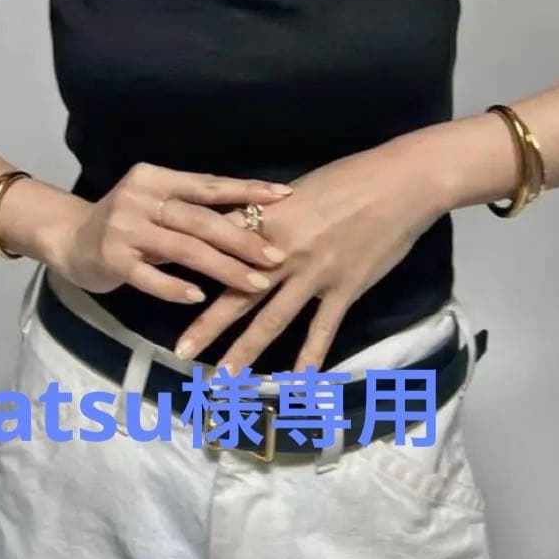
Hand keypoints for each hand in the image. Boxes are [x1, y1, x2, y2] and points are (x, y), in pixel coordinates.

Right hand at [45, 162, 293, 302]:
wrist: (67, 239)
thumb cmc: (125, 223)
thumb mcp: (156, 206)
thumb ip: (192, 210)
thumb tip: (252, 217)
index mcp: (156, 178)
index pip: (208, 184)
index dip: (247, 190)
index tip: (284, 195)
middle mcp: (140, 197)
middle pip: (201, 219)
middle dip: (242, 240)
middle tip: (276, 257)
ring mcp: (124, 228)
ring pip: (183, 248)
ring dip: (222, 268)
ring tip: (254, 284)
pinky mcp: (111, 258)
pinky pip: (149, 275)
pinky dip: (175, 287)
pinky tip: (199, 297)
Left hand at [172, 138, 451, 371]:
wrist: (400, 183)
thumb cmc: (350, 177)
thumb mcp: (298, 192)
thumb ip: (270, 217)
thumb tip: (245, 229)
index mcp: (266, 223)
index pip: (216, 250)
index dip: (186, 268)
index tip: (158, 284)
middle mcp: (282, 253)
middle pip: (236, 295)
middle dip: (207, 326)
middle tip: (180, 352)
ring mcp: (314, 274)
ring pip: (272, 319)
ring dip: (246, 352)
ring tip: (225, 379)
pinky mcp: (344, 288)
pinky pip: (322, 328)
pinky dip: (309, 356)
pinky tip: (297, 381)